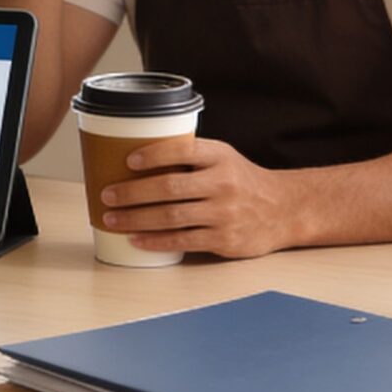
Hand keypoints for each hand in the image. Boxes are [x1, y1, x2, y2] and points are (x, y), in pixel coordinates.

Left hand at [95, 136, 312, 258]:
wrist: (284, 210)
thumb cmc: (241, 181)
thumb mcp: (223, 158)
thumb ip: (190, 157)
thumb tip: (134, 159)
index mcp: (220, 157)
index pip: (182, 151)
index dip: (153, 155)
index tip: (128, 161)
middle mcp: (223, 183)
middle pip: (169, 187)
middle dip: (132, 193)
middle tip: (107, 195)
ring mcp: (224, 213)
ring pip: (171, 217)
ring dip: (136, 219)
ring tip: (111, 218)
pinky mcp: (224, 239)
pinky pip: (183, 240)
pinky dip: (155, 241)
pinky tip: (136, 240)